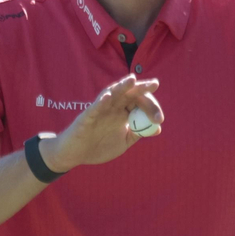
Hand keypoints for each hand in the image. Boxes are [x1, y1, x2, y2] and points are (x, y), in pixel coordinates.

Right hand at [43, 76, 164, 171]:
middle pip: (128, 94)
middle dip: (141, 88)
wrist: (75, 155)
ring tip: (133, 80)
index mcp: (122, 113)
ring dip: (122, 86)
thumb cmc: (98, 146)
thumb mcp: (123, 141)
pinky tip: (108, 97)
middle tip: (155, 83)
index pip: (138, 102)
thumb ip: (138, 133)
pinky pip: (94, 108)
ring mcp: (99, 110)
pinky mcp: (87, 117)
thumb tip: (158, 128)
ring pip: (112, 94)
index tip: (159, 119)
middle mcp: (112, 108)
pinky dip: (101, 102)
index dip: (151, 107)